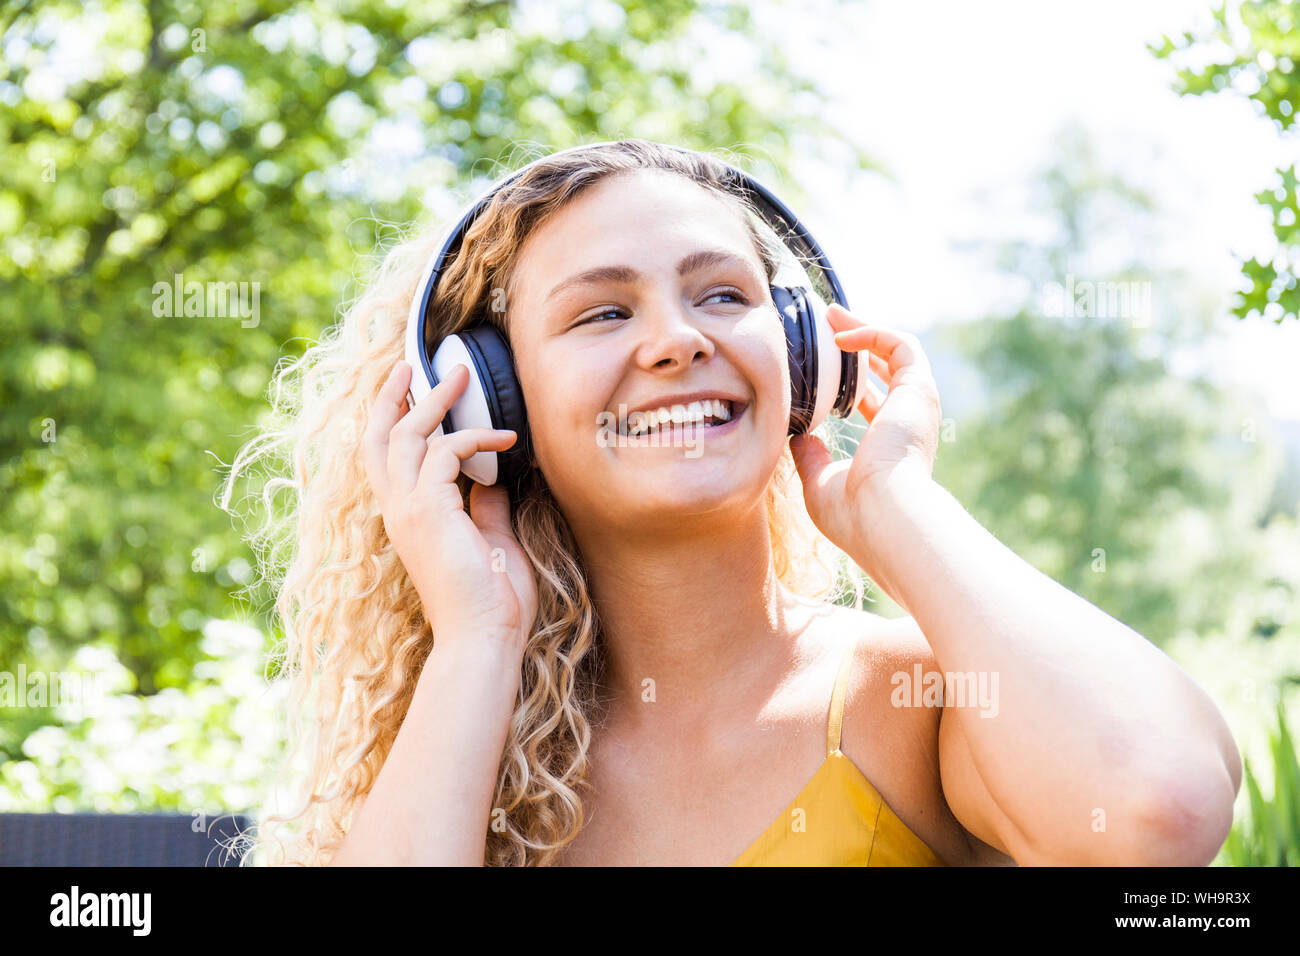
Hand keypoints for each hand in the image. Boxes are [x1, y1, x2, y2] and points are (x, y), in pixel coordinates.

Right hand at [362, 360, 537, 648]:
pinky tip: (506, 439)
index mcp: (406, 519)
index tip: (409, 391)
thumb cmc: (492, 602)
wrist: (483, 638)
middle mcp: (397, 511)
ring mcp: (407, 510)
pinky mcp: (428, 510)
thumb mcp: (491, 542)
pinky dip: (475, 437)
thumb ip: (484, 509)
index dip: (391, 420)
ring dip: (435, 401)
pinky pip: (445, 452)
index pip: (385, 458)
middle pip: (378, 438)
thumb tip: (490, 481)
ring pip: (405, 435)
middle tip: (412, 364)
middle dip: (393, 397)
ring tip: (463, 376)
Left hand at [789, 304, 941, 559]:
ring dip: (864, 327)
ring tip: (831, 314)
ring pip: (897, 350)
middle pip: (886, 370)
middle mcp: (907, 422)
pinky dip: (873, 333)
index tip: (821, 367)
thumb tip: (798, 437)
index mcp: (888, 446)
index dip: (848, 382)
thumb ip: (810, 457)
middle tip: (827, 324)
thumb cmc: (853, 513)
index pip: (872, 404)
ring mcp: (917, 405)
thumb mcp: (820, 482)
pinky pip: (901, 345)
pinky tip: (842, 336)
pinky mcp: (919, 389)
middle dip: (857, 343)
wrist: (884, 516)